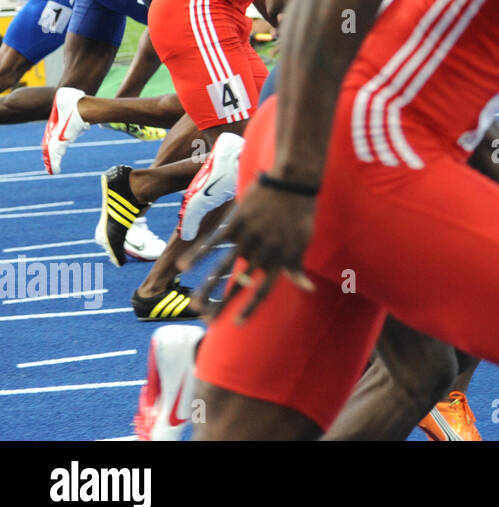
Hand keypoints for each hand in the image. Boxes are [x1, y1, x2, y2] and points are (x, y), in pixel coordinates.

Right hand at [180, 179, 316, 322]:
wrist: (292, 182)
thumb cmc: (301, 213)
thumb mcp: (304, 241)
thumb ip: (298, 266)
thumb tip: (308, 289)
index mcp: (282, 259)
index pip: (264, 290)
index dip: (250, 307)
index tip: (236, 324)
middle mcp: (264, 252)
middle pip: (239, 284)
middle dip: (222, 304)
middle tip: (206, 321)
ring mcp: (249, 237)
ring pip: (223, 267)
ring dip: (207, 287)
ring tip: (194, 304)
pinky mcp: (237, 222)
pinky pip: (214, 241)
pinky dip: (198, 253)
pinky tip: (183, 266)